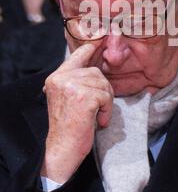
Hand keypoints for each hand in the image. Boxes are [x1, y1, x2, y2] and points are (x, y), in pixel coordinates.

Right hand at [41, 43, 113, 183]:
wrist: (62, 149)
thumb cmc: (68, 126)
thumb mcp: (68, 98)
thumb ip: (77, 81)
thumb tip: (98, 65)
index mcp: (56, 77)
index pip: (78, 54)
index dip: (92, 48)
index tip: (103, 42)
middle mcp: (62, 78)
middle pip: (96, 72)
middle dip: (103, 89)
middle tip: (99, 107)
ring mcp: (72, 86)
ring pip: (103, 84)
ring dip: (105, 102)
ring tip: (96, 116)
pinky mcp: (84, 97)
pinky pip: (106, 96)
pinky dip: (106, 110)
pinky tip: (98, 121)